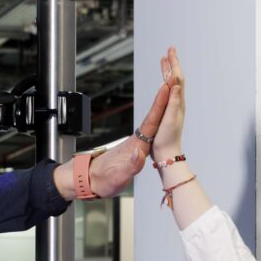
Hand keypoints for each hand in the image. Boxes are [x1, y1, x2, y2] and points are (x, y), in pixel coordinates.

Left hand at [82, 63, 174, 196]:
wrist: (88, 180)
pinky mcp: (134, 147)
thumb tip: (140, 153)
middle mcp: (136, 142)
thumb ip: (131, 166)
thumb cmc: (102, 180)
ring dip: (161, 105)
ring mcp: (135, 143)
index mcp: (136, 147)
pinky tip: (160, 115)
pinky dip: (157, 117)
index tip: (166, 88)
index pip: (151, 122)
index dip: (159, 106)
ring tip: (170, 89)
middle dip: (163, 98)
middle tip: (172, 79)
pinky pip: (149, 129)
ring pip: (152, 121)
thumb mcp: (118, 177)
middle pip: (153, 116)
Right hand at [152, 47, 185, 163]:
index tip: (170, 51)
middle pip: (176, 78)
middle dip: (173, 63)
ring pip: (172, 84)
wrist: (167, 153)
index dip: (174, 64)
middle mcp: (178, 103)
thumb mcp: (170, 119)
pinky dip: (166, 82)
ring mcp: (174, 107)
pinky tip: (164, 82)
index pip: (178, 78)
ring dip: (169, 71)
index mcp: (178, 103)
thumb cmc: (167, 139)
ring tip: (165, 60)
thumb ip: (173, 101)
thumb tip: (175, 84)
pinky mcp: (169, 111)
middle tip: (169, 50)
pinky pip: (168, 92)